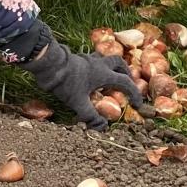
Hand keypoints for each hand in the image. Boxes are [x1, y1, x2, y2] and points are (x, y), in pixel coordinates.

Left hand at [27, 36, 147, 127]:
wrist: (48, 65)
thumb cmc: (66, 83)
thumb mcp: (78, 103)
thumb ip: (91, 116)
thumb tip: (103, 128)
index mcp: (104, 74)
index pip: (126, 83)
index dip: (134, 94)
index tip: (137, 105)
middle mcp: (99, 64)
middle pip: (119, 62)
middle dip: (125, 72)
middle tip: (126, 82)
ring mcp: (88, 59)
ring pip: (105, 58)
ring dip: (111, 67)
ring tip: (109, 78)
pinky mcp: (78, 57)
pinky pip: (93, 60)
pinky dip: (97, 66)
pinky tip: (90, 74)